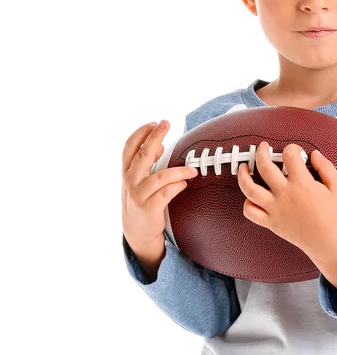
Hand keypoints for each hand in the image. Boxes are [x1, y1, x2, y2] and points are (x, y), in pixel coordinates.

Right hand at [121, 120, 197, 251]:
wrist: (136, 231)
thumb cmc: (141, 199)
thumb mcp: (137, 179)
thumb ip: (146, 162)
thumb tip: (159, 145)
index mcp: (126, 171)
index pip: (129, 147)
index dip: (141, 133)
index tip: (155, 123)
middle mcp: (130, 181)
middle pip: (143, 154)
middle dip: (155, 137)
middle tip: (166, 123)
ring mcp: (139, 195)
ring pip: (160, 176)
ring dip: (179, 171)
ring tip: (192, 169)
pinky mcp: (149, 209)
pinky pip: (166, 193)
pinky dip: (177, 186)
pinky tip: (185, 183)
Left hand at [236, 141, 336, 259]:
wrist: (328, 242)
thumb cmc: (333, 216)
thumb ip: (326, 167)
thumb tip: (315, 155)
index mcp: (302, 183)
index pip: (289, 155)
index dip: (292, 148)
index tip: (294, 151)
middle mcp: (285, 194)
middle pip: (264, 165)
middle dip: (261, 152)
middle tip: (263, 147)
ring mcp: (275, 208)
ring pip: (250, 188)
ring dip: (243, 174)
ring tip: (243, 167)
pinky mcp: (270, 222)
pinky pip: (250, 212)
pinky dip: (247, 203)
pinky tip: (250, 195)